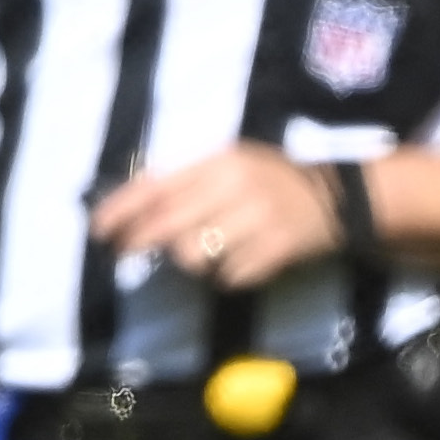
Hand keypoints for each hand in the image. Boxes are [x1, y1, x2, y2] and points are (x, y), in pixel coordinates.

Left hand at [89, 142, 337, 288]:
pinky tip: (236, 265)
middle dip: (140, 242)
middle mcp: (236, 187)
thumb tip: (131, 207)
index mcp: (220, 162)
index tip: (98, 230)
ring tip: (203, 256)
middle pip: (168, 225)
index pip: (156, 185)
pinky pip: (230, 274)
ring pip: (195, 254)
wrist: (340, 198)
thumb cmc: (273, 180)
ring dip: (191, 262)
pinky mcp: (277, 248)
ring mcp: (259, 219)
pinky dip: (225, 276)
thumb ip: (187, 180)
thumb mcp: (231, 165)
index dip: (121, 209)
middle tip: (125, 252)